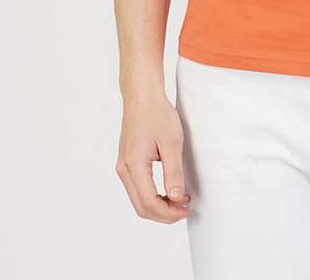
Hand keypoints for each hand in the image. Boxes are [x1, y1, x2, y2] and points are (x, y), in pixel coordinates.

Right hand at [115, 89, 190, 222]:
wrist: (142, 95)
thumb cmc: (157, 114)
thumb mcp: (172, 142)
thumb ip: (173, 172)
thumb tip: (176, 199)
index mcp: (134, 165)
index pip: (149, 203)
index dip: (169, 212)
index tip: (187, 209)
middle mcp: (124, 169)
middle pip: (141, 207)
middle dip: (164, 214)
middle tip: (185, 209)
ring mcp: (123, 166)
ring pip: (138, 200)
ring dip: (158, 206)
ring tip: (179, 201)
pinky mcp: (127, 163)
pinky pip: (137, 189)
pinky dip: (152, 196)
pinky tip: (168, 191)